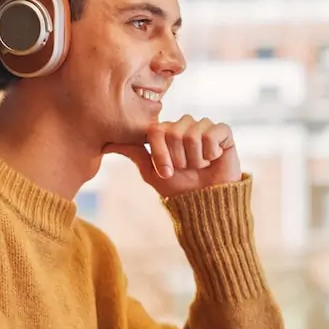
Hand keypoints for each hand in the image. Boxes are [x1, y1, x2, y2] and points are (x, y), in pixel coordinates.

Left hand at [105, 115, 240, 196]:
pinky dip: (211, 151)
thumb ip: (133, 152)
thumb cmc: (179, 189)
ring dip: (196, 158)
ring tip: (201, 166)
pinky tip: (213, 159)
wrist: (206, 202)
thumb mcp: (151, 172)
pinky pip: (213, 132)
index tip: (167, 172)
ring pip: (193, 133)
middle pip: (175, 132)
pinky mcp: (223, 132)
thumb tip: (106, 142)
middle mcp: (185, 126)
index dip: (161, 154)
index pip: (157, 131)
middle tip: (187, 169)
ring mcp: (204, 127)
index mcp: (167, 132)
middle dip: (180, 158)